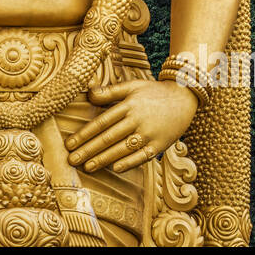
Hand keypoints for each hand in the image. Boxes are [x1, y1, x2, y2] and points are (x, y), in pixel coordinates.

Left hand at [65, 79, 198, 173]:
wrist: (185, 97)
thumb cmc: (153, 92)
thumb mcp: (132, 86)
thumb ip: (109, 91)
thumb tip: (88, 94)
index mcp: (128, 105)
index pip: (102, 122)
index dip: (84, 134)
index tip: (69, 144)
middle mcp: (137, 120)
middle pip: (109, 137)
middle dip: (89, 150)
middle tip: (72, 160)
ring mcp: (150, 133)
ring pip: (123, 148)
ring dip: (104, 159)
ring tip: (88, 167)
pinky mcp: (161, 144)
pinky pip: (143, 156)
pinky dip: (129, 163)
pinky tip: (115, 168)